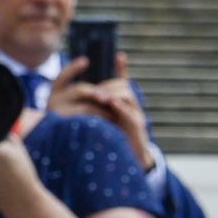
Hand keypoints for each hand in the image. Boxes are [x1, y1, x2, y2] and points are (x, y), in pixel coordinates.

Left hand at [50, 54, 157, 168]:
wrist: (130, 162)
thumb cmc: (114, 141)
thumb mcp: (104, 124)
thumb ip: (97, 112)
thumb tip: (80, 102)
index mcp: (124, 104)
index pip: (124, 82)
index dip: (122, 68)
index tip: (119, 55)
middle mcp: (133, 107)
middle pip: (123, 86)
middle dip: (108, 86)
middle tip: (95, 91)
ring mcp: (137, 115)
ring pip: (127, 95)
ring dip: (113, 94)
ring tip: (101, 97)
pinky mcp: (137, 127)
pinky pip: (130, 112)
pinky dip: (121, 107)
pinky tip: (112, 104)